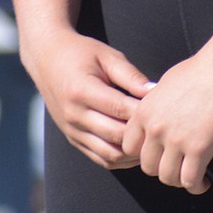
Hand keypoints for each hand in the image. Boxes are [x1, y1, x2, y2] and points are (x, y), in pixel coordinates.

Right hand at [28, 28, 153, 168]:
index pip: (120, 109)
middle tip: (164, 128)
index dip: (144, 112)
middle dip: (142, 134)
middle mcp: (74, 115)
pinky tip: (137, 148)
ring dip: (133, 152)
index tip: (165, 108)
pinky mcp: (73, 139)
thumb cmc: (81, 53)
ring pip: (109, 154)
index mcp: (82, 91)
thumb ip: (130, 75)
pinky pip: (100, 159)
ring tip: (154, 141)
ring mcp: (72, 131)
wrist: (47, 59)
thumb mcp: (106, 56)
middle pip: (116, 135)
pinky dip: (121, 158)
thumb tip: (154, 92)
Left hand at [121, 31, 212, 193]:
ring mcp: (177, 140)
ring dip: (179, 180)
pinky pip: (190, 180)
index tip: (157, 154)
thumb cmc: (202, 69)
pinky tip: (203, 183)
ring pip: (168, 178)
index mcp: (145, 111)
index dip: (143, 153)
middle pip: (148, 166)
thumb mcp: (167, 84)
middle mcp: (156, 128)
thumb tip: (158, 118)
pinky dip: (196, 186)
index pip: (129, 146)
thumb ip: (156, 106)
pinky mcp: (199, 148)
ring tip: (191, 176)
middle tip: (177, 165)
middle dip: (162, 168)